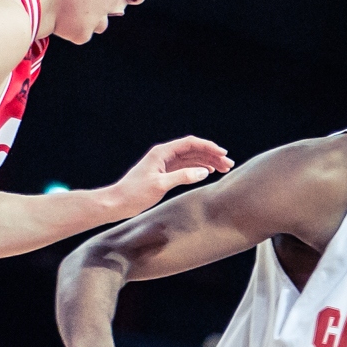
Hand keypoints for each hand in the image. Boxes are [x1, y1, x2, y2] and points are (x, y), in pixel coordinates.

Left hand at [106, 137, 229, 215]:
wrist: (117, 202)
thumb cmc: (135, 193)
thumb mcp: (160, 185)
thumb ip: (182, 177)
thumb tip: (203, 172)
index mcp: (162, 153)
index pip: (190, 144)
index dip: (208, 147)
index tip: (223, 154)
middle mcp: (164, 155)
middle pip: (193, 150)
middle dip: (211, 155)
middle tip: (228, 164)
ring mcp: (164, 164)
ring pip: (191, 159)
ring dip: (207, 162)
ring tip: (223, 169)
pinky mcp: (164, 173)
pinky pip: (185, 167)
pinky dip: (198, 169)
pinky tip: (207, 172)